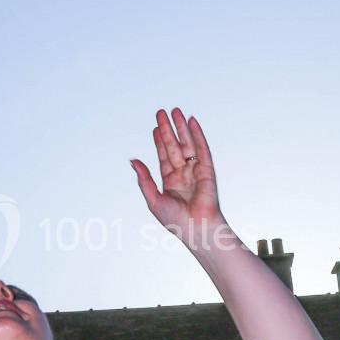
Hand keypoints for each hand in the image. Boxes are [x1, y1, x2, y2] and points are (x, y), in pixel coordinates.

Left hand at [131, 108, 225, 249]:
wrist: (195, 228)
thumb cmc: (174, 220)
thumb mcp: (153, 198)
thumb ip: (143, 178)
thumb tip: (133, 161)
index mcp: (169, 181)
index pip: (163, 156)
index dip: (159, 141)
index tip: (155, 127)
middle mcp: (182, 174)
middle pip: (174, 146)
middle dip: (168, 129)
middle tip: (162, 112)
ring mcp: (195, 171)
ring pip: (187, 144)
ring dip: (181, 127)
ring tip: (175, 111)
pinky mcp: (207, 170)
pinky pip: (202, 148)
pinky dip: (197, 134)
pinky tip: (191, 122)